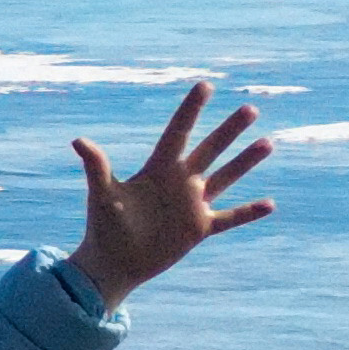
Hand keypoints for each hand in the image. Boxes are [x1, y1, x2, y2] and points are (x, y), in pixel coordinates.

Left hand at [66, 84, 278, 301]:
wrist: (113, 263)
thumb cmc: (104, 227)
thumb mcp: (102, 194)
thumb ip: (97, 166)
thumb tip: (78, 140)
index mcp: (158, 168)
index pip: (179, 132)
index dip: (191, 110)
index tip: (206, 86)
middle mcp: (180, 181)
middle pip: (210, 149)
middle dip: (229, 130)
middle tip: (250, 108)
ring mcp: (192, 204)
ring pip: (225, 177)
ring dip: (245, 162)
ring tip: (267, 142)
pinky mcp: (199, 228)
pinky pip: (229, 218)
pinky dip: (248, 212)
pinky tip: (270, 204)